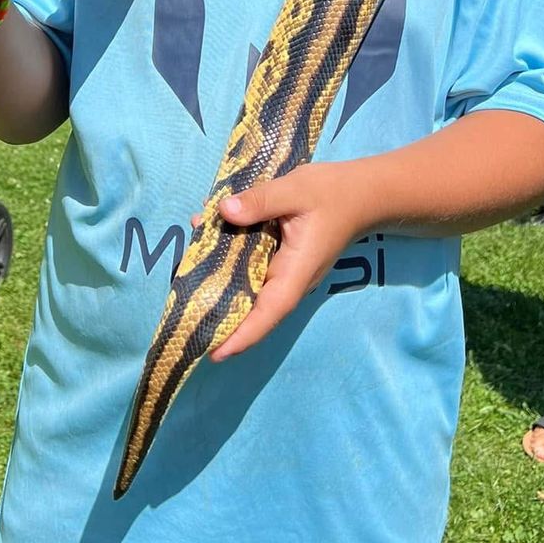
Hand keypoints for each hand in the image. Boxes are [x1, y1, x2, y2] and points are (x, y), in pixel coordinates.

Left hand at [204, 162, 369, 361]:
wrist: (361, 194)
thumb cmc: (332, 193)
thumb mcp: (295, 190)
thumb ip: (259, 201)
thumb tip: (222, 212)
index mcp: (295, 272)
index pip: (267, 313)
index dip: (240, 335)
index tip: (213, 352)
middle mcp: (289, 280)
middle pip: (250, 307)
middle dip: (217, 309)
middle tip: (181, 306)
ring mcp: (285, 273)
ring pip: (247, 285)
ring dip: (217, 276)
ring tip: (188, 257)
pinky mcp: (280, 261)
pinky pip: (250, 267)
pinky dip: (228, 256)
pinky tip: (208, 230)